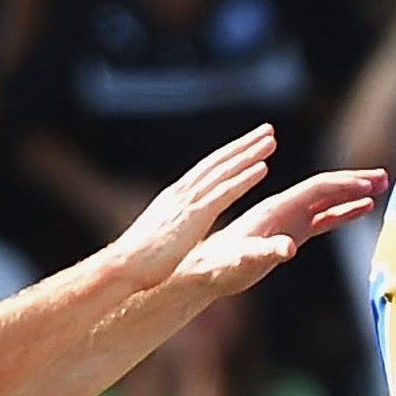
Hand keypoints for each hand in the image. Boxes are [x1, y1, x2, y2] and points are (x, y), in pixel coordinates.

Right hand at [112, 125, 279, 287]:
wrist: (124, 266)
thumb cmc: (136, 261)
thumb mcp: (157, 237)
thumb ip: (170, 227)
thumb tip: (173, 231)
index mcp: (172, 198)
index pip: (203, 169)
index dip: (226, 155)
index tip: (245, 144)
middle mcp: (181, 193)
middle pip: (216, 161)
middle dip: (243, 144)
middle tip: (267, 130)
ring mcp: (188, 202)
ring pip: (224, 171)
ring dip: (249, 154)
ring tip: (271, 141)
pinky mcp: (196, 215)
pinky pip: (225, 192)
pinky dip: (244, 178)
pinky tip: (263, 168)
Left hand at [172, 164, 388, 295]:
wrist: (204, 270)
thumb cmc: (221, 266)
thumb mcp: (244, 261)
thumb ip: (266, 252)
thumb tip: (287, 248)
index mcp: (276, 209)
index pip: (316, 189)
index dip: (344, 184)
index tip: (370, 182)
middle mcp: (284, 209)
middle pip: (326, 189)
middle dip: (355, 183)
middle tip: (385, 178)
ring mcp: (288, 220)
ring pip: (326, 201)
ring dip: (353, 194)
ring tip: (380, 188)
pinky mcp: (290, 233)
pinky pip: (322, 219)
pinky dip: (342, 213)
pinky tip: (361, 210)